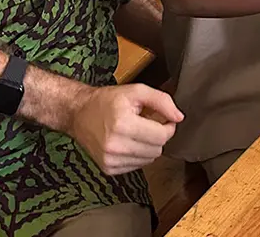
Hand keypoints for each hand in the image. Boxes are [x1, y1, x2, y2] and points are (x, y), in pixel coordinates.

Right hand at [69, 84, 183, 174]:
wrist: (80, 113)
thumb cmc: (108, 101)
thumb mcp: (136, 91)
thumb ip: (161, 101)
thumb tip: (179, 117)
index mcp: (123, 124)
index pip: (162, 136)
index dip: (168, 126)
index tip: (163, 119)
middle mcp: (116, 145)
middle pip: (157, 149)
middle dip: (158, 136)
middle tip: (147, 123)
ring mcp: (111, 160)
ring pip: (149, 160)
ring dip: (149, 146)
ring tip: (136, 132)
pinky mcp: (108, 168)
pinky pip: (137, 166)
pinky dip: (138, 155)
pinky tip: (128, 142)